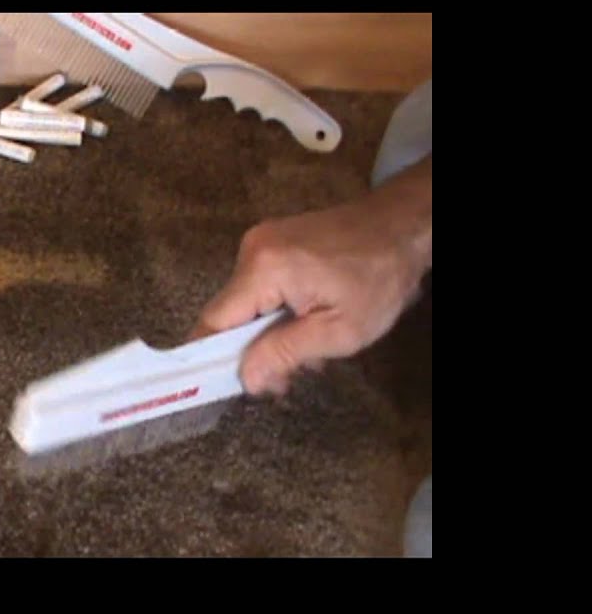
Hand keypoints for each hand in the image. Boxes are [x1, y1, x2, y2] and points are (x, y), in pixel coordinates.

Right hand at [190, 158, 431, 395]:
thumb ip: (286, 353)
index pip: (214, 321)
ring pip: (244, 304)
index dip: (211, 357)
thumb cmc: (380, 278)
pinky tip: (305, 323)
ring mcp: (259, 242)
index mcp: (263, 269)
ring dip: (267, 334)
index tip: (223, 387)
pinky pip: (258, 288)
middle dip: (252, 351)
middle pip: (228, 315)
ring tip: (307, 351)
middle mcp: (251, 250)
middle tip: (285, 380)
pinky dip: (274, 312)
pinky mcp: (270, 242)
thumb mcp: (340, 330)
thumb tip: (246, 378)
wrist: (402, 226)